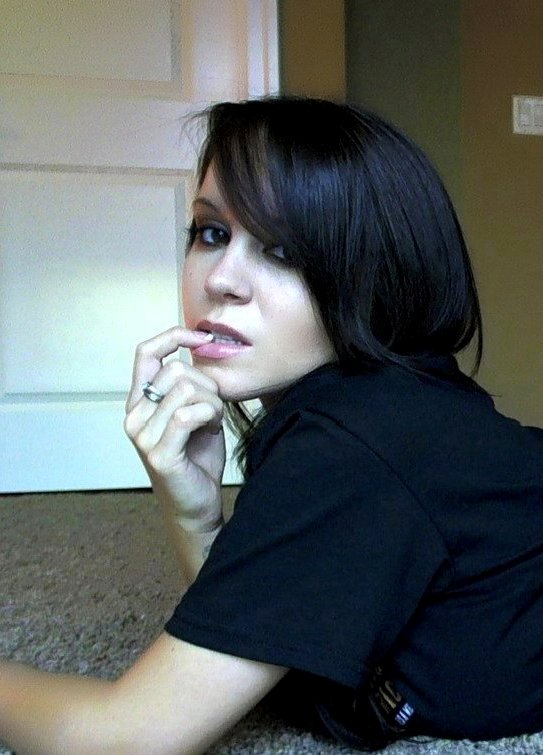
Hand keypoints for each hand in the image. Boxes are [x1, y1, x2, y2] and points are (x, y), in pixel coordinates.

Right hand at [125, 327, 224, 531]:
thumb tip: (202, 348)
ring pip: (186, 390)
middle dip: (208, 385)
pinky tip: (212, 429)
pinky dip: (210, 416)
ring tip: (213, 422)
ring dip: (212, 403)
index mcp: (139, 402)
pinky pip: (188, 415)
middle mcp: (133, 416)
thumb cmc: (197, 458)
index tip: (203, 337)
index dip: (174, 336)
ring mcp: (143, 436)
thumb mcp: (192, 413)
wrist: (196, 505)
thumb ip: (188, 386)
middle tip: (215, 410)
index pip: (146, 353)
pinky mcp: (159, 454)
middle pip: (177, 371)